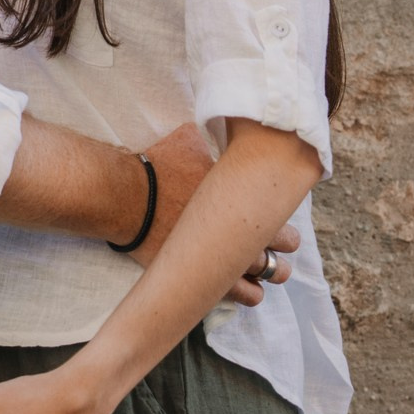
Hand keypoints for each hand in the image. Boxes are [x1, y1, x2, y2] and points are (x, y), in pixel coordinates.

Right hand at [133, 124, 296, 308]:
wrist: (128, 197)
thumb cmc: (157, 167)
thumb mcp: (187, 140)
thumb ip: (209, 139)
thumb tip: (212, 117)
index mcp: (246, 194)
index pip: (283, 208)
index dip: (280, 211)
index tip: (272, 213)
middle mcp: (246, 229)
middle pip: (285, 243)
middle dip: (281, 243)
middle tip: (271, 241)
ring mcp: (231, 257)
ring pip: (272, 273)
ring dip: (270, 270)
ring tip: (263, 268)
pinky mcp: (211, 279)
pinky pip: (246, 296)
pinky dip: (249, 292)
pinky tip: (247, 288)